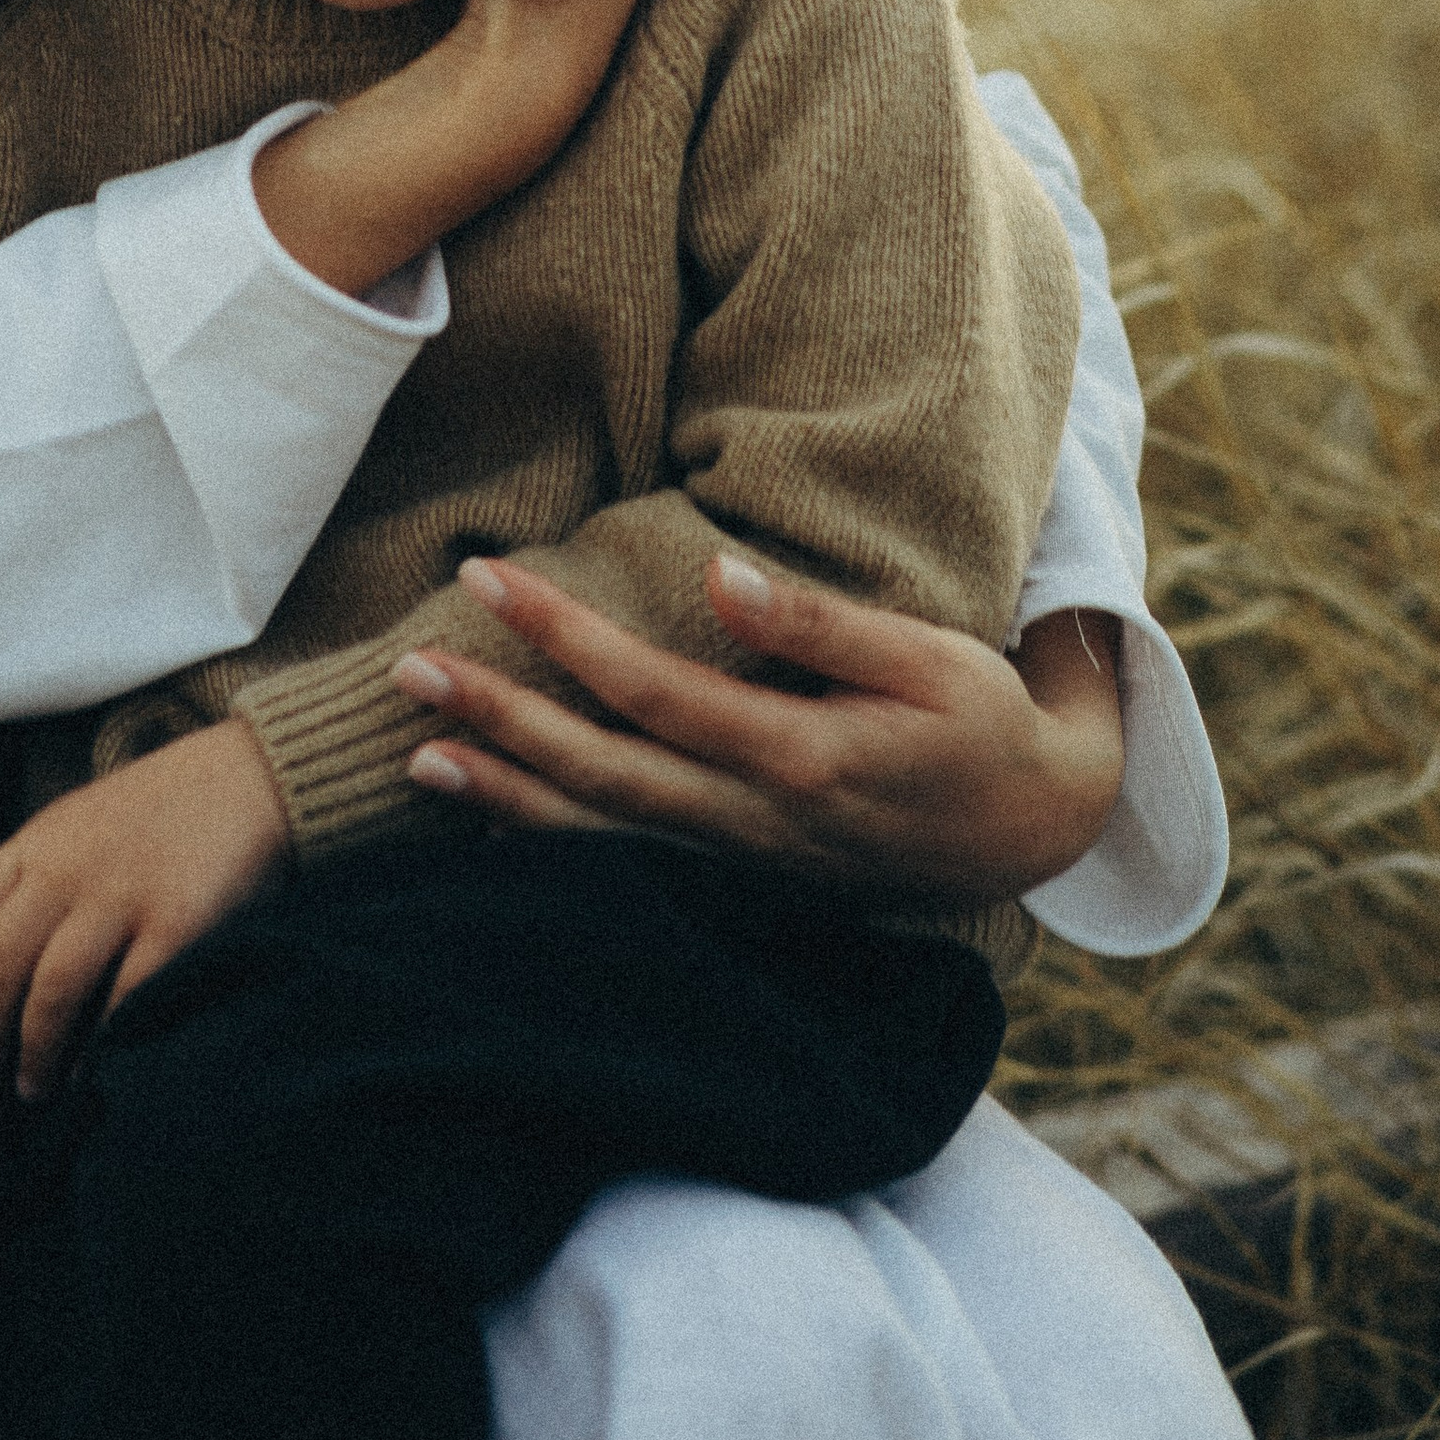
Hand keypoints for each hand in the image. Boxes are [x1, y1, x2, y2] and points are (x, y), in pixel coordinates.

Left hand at [0, 721, 289, 1101]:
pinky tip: (85, 1071)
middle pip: (0, 962)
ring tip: (28, 1091)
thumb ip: (35, 878)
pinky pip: (120, 999)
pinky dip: (95, 1044)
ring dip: (32, 1050)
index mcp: (37, 841)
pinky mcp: (174, 923)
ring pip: (52, 988)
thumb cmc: (160, 812)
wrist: (250, 778)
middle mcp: (69, 867)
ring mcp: (121, 894)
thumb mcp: (78, 825)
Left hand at [398, 553, 1126, 902]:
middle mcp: (754, 819)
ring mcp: (741, 855)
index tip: (487, 578)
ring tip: (414, 756)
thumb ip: (819, 621)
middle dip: (498, 723)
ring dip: (504, 794)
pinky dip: (551, 841)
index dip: (560, 637)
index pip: (650, 691)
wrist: (1031, 831)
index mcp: (798, 755)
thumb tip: (717, 572)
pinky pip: (627, 857)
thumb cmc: (978, 721)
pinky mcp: (737, 866)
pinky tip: (487, 819)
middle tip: (408, 669)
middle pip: (601, 773)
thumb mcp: (928, 656)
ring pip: (602, 833)